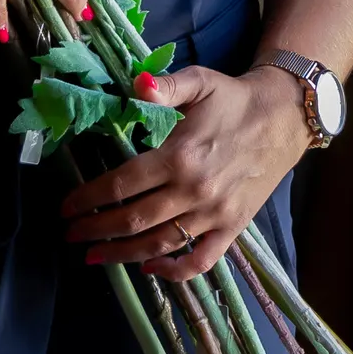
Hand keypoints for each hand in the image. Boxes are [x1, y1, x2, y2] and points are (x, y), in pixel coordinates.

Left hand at [59, 67, 311, 281]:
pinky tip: (149, 269)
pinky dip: (174, 272)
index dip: (89, 199)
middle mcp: (194, 190)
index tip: (67, 208)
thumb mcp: (200, 81)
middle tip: (72, 234)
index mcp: (180, 155)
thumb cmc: (235, 99)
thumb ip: (165, 86)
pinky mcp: (233, 226)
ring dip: (122, 254)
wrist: (285, 117)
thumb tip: (134, 85)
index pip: (122, 184)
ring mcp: (214, 213)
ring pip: (159, 244)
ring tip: (95, 256)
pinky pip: (201, 260)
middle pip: (134, 220)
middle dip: (96, 230)